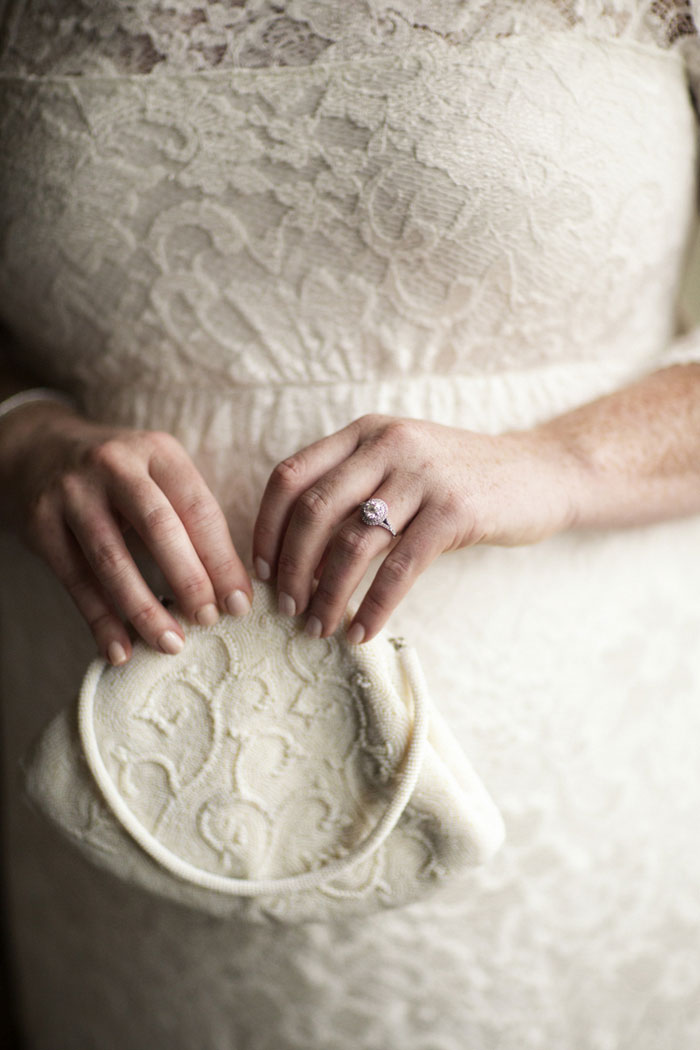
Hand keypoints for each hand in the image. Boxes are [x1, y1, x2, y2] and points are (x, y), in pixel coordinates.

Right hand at [1, 403, 251, 662]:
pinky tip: (121, 650)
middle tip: (208, 620)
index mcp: (157, 451)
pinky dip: (100, 621)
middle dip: (189, 579)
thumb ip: (190, 518)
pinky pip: (76, 580)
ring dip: (145, 609)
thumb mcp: (157, 474)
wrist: (38, 452)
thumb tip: (232, 588)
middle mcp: (114, 465)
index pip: (198, 508)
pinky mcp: (41, 523)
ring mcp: (73, 493)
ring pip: (113, 559)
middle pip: (159, 527)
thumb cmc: (120, 477)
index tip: (240, 603)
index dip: (222, 559)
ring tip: (171, 644)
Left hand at [252, 414, 576, 642]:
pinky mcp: (455, 511)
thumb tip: (292, 553)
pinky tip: (362, 632)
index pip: (290, 476)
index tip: (261, 572)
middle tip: (286, 609)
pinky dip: (374, 606)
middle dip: (291, 568)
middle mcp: (387, 445)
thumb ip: (353, 487)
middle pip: (313, 511)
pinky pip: (399, 567)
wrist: (539, 473)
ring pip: (353, 543)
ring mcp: (423, 475)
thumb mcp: (401, 463)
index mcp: (364, 432)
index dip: (266, 528)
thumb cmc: (458, 479)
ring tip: (317, 628)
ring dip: (327, 594)